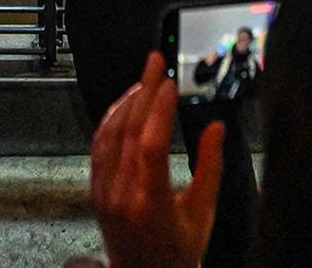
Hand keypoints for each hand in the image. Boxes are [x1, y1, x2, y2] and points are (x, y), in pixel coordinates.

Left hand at [90, 52, 223, 267]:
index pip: (150, 146)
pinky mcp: (96, 190)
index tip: (171, 83)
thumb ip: (210, 168)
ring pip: (109, 135)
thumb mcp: (204, 214)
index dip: (159, 110)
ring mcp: (104, 193)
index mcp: (151, 204)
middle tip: (155, 62)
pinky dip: (111, 121)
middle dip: (143, 91)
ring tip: (145, 79)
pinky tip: (126, 105)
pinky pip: (99, 148)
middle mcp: (121, 196)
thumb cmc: (178, 251)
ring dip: (126, 102)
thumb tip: (216, 126)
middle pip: (128, 132)